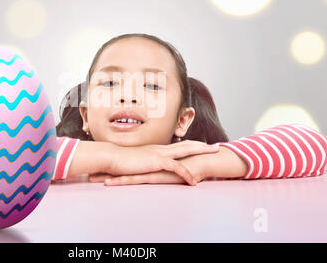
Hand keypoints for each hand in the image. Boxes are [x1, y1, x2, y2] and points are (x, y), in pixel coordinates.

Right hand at [90, 152, 211, 185]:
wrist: (111, 157)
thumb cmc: (120, 160)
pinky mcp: (156, 161)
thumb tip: (147, 165)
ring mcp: (159, 153)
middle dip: (202, 145)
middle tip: (215, 146)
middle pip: (186, 144)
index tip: (202, 146)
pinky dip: (186, 173)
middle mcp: (160, 148)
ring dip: (201, 151)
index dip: (190, 145)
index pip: (177, 145)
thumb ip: (144, 161)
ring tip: (213, 154)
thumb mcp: (135, 160)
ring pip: (185, 150)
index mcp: (156, 148)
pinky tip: (193, 181)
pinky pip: (176, 167)